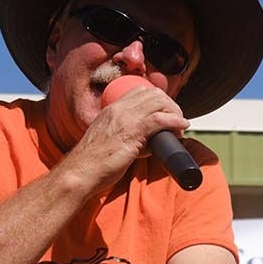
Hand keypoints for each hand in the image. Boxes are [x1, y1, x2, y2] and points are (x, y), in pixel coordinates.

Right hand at [61, 83, 188, 197]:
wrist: (80, 172)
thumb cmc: (93, 163)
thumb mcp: (108, 140)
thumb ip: (125, 135)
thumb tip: (148, 143)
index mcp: (111, 109)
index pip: (139, 91)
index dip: (157, 99)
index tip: (166, 111)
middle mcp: (118, 109)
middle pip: (153, 94)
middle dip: (170, 104)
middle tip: (177, 119)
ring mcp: (125, 119)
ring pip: (158, 103)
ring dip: (175, 112)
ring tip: (181, 125)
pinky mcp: (132, 132)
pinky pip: (160, 119)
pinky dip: (175, 121)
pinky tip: (181, 128)